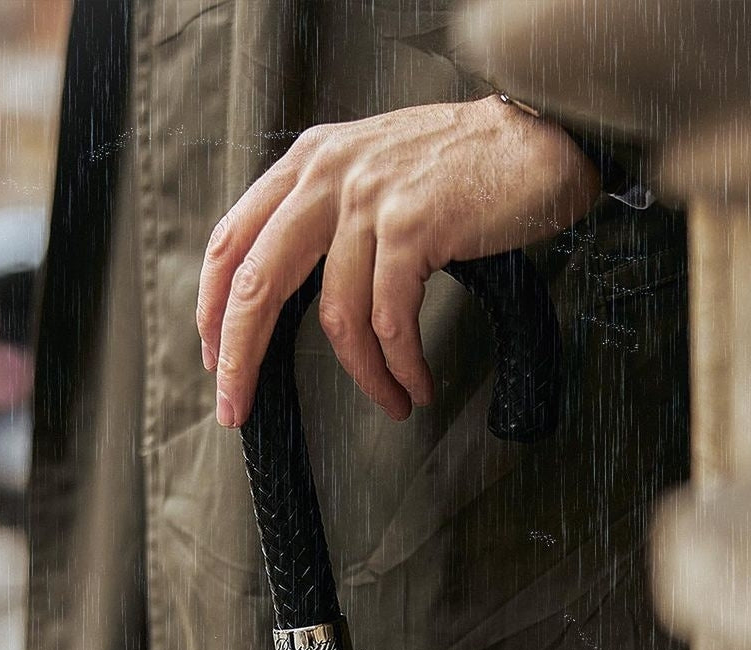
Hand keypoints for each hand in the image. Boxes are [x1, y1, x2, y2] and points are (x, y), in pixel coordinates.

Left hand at [197, 94, 599, 426]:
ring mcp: (370, 201)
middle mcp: (329, 175)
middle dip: (241, 359)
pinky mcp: (413, 228)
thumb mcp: (373, 170)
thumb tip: (300, 292)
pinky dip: (401, 366)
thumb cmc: (464, 167)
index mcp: (309, 163)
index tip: (214, 356)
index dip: (211, 307)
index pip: (231, 239)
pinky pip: (391, 321)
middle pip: (256, 283)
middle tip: (236, 407)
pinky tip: (415, 384)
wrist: (540, 140)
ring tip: (389, 400)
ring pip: (336, 317)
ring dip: (363, 376)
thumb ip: (329, 214)